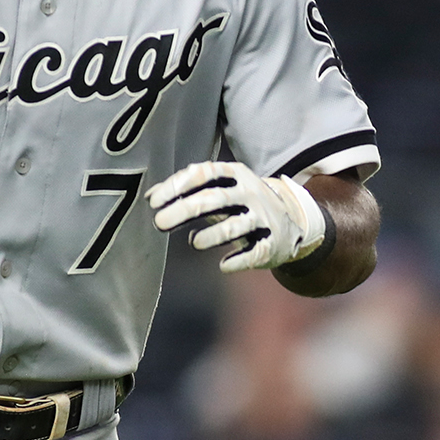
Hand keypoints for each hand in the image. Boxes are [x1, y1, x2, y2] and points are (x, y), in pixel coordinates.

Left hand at [149, 161, 326, 272]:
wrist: (290, 221)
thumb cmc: (239, 204)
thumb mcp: (219, 189)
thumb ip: (187, 190)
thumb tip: (150, 196)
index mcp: (235, 174)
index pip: (204, 174)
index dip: (178, 186)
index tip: (154, 202)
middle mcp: (250, 193)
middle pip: (216, 198)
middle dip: (186, 209)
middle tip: (159, 223)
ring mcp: (263, 218)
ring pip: (236, 226)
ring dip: (214, 234)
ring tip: (193, 242)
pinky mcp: (271, 243)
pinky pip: (254, 252)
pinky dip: (239, 259)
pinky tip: (223, 265)